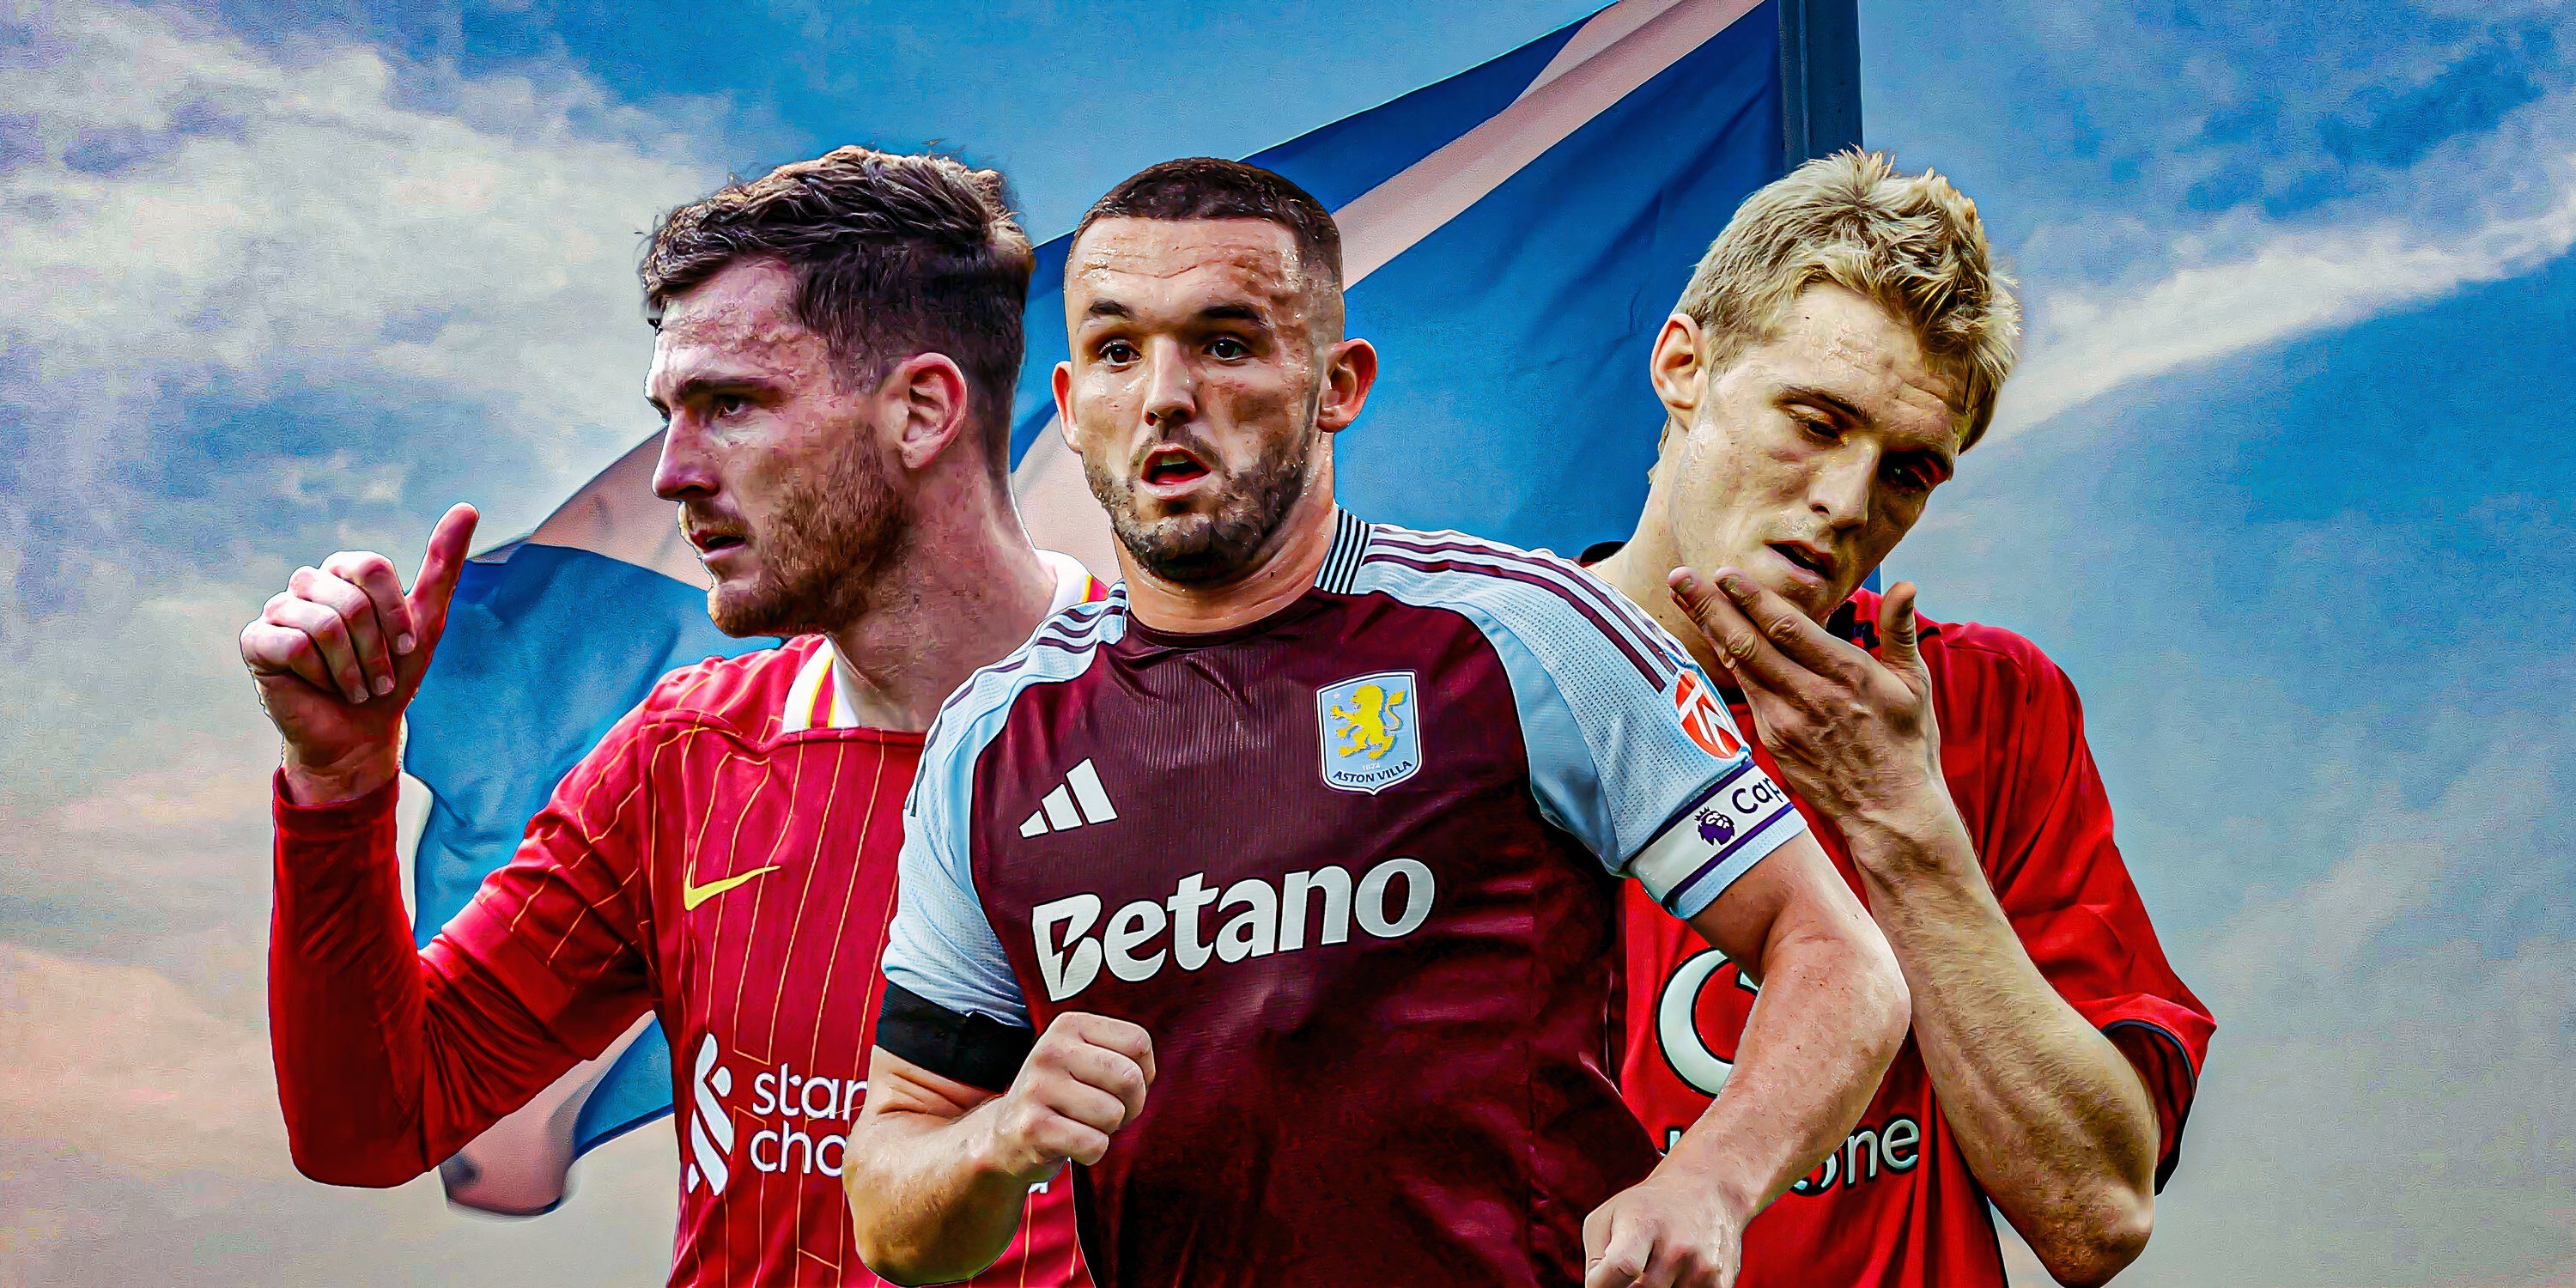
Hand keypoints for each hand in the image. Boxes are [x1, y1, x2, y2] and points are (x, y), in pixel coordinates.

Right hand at [240, 503, 477, 803]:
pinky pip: (294, 647)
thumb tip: (467, 508)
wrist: (360, 733)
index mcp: (344, 572)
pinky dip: (321, 676)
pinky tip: (322, 689)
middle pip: (352, 601)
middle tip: (380, 679)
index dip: (396, 614)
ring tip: (356, 688)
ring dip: (353, 669)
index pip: (372, 567)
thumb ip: (443, 564)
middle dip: (377, 649)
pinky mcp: (256, 641)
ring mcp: (278, 610)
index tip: (407, 648)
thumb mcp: (427, 621)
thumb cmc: (392, 677)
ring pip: (325, 625)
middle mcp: (308, 584)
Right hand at [979, 1011, 1154, 1185]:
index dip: (1143, 1072)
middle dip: (1131, 1105)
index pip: (1138, 1042)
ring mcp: (1038, 1088)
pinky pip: (1094, 1144)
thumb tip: (1146, 1075)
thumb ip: (1121, 1054)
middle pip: (1130, 1078)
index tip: (1119, 1085)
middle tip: (1107, 1111)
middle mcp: (1050, 1050)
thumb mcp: (1086, 1058)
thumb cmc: (1063, 1095)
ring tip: (1084, 1124)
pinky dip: (1091, 1151)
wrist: (1007, 1133)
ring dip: (1107, 1129)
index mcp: (1070, 1025)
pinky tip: (1070, 1142)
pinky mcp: (1033, 1127)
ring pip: (1113, 1114)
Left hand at [1583, 1174, 1746, 1287]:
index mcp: (1644, 1225)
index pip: (1620, 1268)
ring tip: (1658, 1265)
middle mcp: (1678, 1247)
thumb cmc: (1646, 1208)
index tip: (1602, 1280)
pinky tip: (1678, 1271)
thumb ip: (1595, 1260)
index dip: (1603, 1283)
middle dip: (1628, 1287)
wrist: (1705, 1189)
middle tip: (1635, 1266)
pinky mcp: (1721, 1283)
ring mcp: (1702, 1268)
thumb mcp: (1608, 1217)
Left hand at [1667, 568, 1952, 847]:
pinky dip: (1723, 659)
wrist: (1890, 810)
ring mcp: (1786, 721)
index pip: (1788, 629)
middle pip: (1749, 644)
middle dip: (1710, 606)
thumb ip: (1900, 630)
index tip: (1724, 572)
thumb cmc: (1907, 743)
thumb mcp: (1914, 683)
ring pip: (1738, 665)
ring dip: (1707, 628)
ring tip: (1681, 595)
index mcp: (1846, 674)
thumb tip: (1905, 585)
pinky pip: (1743, 691)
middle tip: (1679, 575)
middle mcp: (1810, 696)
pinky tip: (1708, 636)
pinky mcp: (1773, 740)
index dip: (1752, 599)